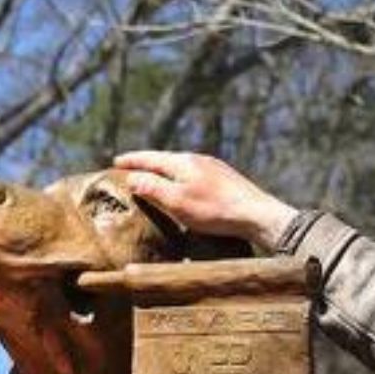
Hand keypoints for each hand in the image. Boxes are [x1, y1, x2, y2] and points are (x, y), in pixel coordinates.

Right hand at [111, 151, 298, 251]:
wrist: (258, 216)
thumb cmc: (215, 211)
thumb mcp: (176, 202)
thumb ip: (152, 188)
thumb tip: (133, 178)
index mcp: (183, 162)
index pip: (150, 157)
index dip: (132, 161)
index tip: (116, 161)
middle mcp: (199, 159)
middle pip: (166, 158)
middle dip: (148, 163)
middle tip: (132, 167)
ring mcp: (215, 168)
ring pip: (183, 166)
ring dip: (167, 170)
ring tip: (156, 176)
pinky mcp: (227, 180)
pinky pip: (197, 174)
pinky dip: (183, 177)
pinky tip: (187, 186)